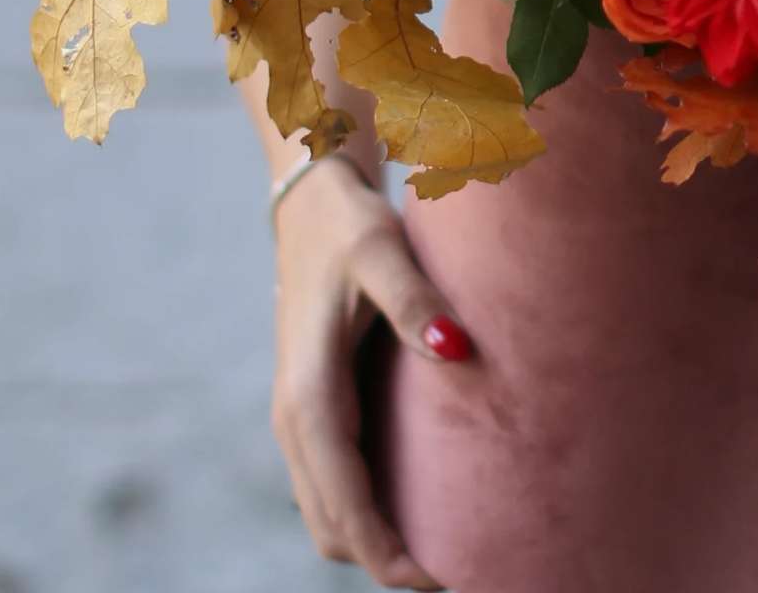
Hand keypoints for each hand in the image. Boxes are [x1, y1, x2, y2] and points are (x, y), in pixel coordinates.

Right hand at [269, 157, 467, 589]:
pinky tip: (422, 502)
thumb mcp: (382, 251)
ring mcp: (301, 417)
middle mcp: (296, 419)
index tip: (438, 579)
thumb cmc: (349, 224)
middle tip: (462, 571)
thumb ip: (415, 300)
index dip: (385, 551)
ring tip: (448, 549)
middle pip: (332, 525)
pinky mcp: (317, 408)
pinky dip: (367, 510)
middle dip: (384, 559)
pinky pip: (336, 483)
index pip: (342, 502)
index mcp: (309, 396)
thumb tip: (455, 348)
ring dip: (375, 540)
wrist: (311, 202)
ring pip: (329, 512)